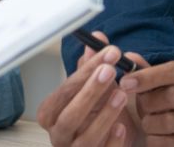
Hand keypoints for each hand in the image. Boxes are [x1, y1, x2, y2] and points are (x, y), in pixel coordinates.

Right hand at [37, 31, 133, 146]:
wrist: (100, 145)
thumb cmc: (92, 115)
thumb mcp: (90, 90)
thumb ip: (91, 66)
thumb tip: (97, 37)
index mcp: (51, 113)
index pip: (65, 90)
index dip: (86, 70)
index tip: (108, 53)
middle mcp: (58, 135)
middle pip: (69, 115)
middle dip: (90, 91)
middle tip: (109, 70)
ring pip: (86, 138)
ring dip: (104, 115)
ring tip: (121, 94)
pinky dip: (111, 142)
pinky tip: (122, 126)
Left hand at [120, 60, 173, 145]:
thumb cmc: (168, 99)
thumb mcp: (158, 82)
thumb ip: (143, 70)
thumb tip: (128, 57)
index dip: (149, 76)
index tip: (125, 82)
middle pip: (172, 96)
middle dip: (147, 101)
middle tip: (140, 104)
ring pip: (169, 122)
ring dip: (149, 122)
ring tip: (148, 121)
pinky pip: (167, 143)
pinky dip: (152, 139)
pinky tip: (154, 134)